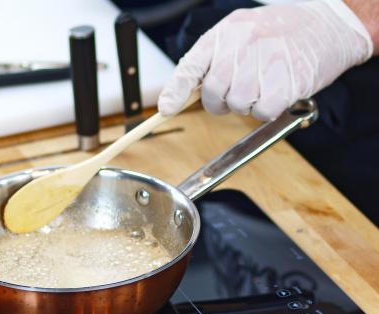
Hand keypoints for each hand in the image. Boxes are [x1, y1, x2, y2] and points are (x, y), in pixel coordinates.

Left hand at [158, 0, 372, 120]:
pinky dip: (267, 109)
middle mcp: (241, 46)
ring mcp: (263, 63)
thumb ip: (209, 61)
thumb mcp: (238, 33)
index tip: (165, 109)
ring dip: (247, 103)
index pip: (191, 66)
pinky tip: (278, 90)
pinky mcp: (285, 82)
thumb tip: (178, 95)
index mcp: (225, 33)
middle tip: (239, 89)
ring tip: (264, 83)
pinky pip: (261, 112)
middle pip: (213, 94)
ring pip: (237, 105)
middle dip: (221, 101)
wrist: (326, 23)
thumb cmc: (279, 32)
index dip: (175, 91)